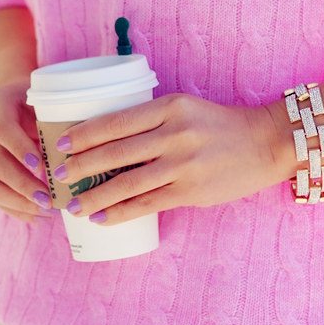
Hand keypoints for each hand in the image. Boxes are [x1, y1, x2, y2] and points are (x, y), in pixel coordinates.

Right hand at [0, 79, 54, 222]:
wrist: (12, 97)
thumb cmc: (39, 100)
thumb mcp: (47, 101)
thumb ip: (56, 121)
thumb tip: (77, 155)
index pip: (4, 131)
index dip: (21, 151)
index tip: (42, 168)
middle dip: (23, 185)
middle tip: (48, 200)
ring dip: (17, 201)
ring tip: (45, 211)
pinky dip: (13, 208)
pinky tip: (35, 216)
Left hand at [52, 93, 288, 225]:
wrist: (266, 143)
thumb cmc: (221, 126)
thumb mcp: (186, 109)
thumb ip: (153, 121)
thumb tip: (109, 143)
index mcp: (170, 106)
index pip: (116, 121)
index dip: (84, 134)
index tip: (61, 144)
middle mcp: (174, 133)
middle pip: (115, 152)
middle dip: (80, 167)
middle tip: (57, 176)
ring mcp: (183, 164)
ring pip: (126, 183)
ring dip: (94, 196)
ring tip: (73, 205)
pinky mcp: (191, 191)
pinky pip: (147, 204)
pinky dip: (121, 212)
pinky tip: (103, 218)